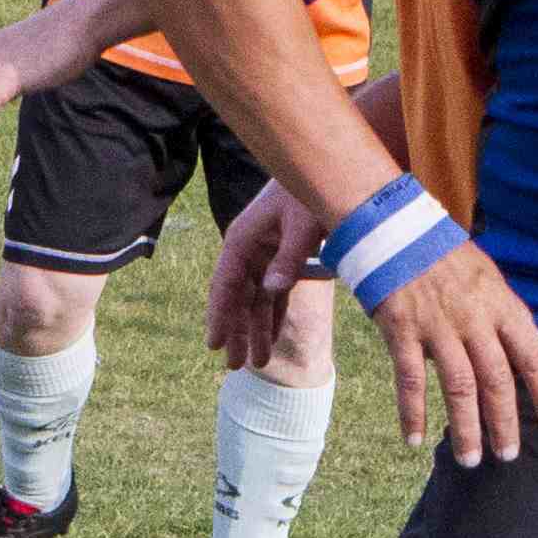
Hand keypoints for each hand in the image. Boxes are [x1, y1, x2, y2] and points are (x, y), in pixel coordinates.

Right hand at [208, 181, 330, 371]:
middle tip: (233, 366)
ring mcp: (264, 255)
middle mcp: (248, 250)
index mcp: (242, 239)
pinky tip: (270, 339)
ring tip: (255, 362)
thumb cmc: (310, 193)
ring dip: (255, 330)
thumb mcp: (302, 224)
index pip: (226, 284)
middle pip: (237, 298)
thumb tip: (270, 290)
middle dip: (236, 332)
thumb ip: (289, 257)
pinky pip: (274, 293)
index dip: (219, 315)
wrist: (324, 172)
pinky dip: (273, 316)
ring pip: (255, 300)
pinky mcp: (282, 258)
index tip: (214, 344)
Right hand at [366, 240, 537, 461]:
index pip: (533, 356)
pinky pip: (410, 380)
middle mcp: (473, 319)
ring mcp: (437, 326)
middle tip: (509, 455)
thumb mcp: (490, 279)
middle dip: (505, 422)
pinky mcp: (402, 331)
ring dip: (465, 428)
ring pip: (458, 388)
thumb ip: (512, 319)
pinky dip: (412, 412)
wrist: (394, 229)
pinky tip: (414, 439)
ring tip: (471, 459)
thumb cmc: (446, 258)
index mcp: (501, 306)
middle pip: (496, 380)